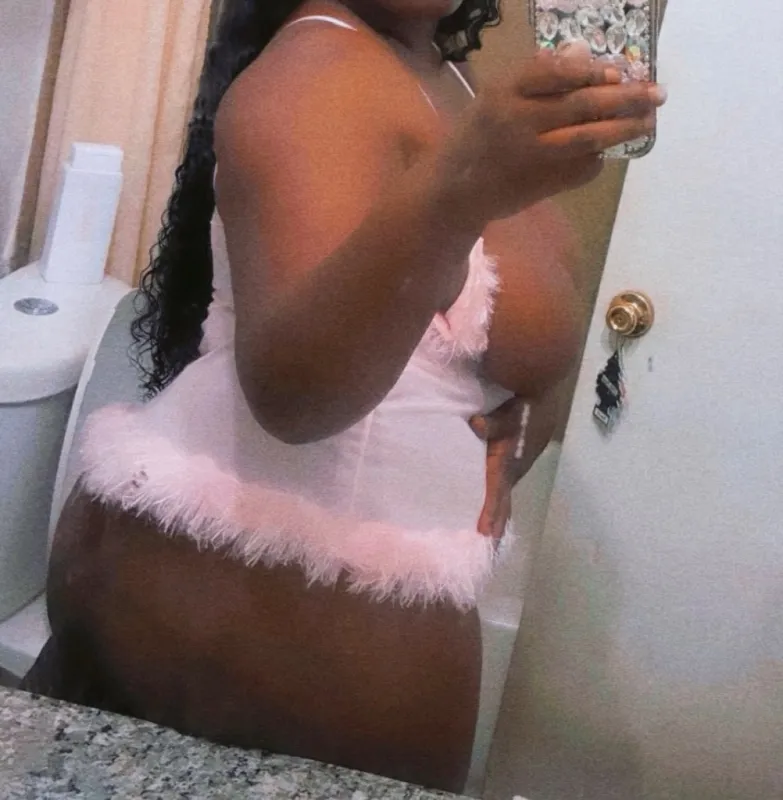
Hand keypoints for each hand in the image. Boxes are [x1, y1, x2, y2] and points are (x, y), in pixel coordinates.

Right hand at [436, 41, 666, 223]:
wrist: (453, 193)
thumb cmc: (473, 140)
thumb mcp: (492, 99)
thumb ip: (533, 80)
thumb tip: (581, 57)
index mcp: (504, 94)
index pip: (557, 73)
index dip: (592, 71)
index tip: (618, 71)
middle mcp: (519, 122)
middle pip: (582, 104)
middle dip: (625, 97)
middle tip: (655, 94)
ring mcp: (533, 155)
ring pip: (589, 137)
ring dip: (623, 129)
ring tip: (646, 122)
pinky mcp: (541, 184)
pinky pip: (582, 167)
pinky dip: (597, 159)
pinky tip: (604, 153)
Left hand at [469, 394, 559, 540]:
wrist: (542, 401)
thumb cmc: (523, 409)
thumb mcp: (506, 415)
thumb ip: (491, 423)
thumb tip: (475, 424)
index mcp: (506, 466)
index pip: (498, 495)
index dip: (491, 514)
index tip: (486, 535)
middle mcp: (512, 473)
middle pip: (503, 505)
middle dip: (496, 525)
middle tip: (488, 550)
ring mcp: (515, 470)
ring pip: (504, 498)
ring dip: (497, 515)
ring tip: (488, 535)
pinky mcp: (515, 464)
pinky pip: (504, 488)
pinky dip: (498, 501)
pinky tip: (491, 504)